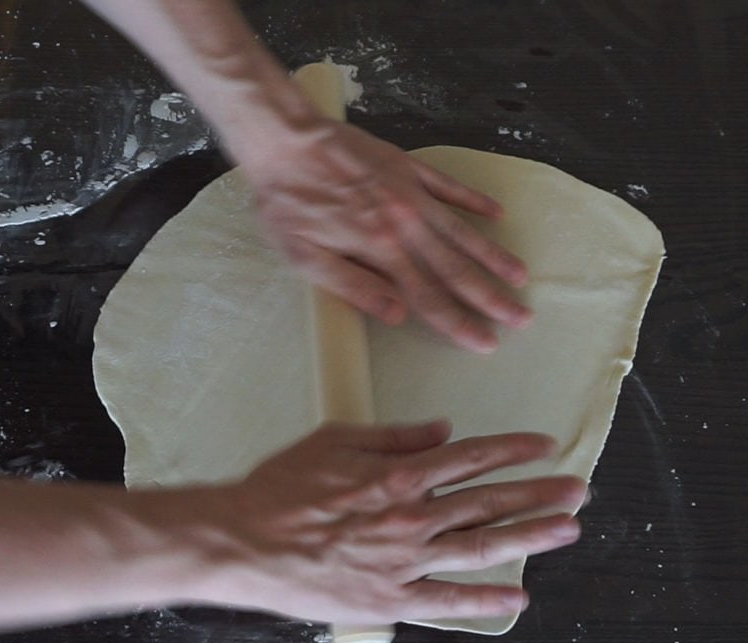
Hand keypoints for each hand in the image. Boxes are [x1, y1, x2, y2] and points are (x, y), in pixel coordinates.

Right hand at [179, 421, 584, 622]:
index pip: (471, 457)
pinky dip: (483, 600)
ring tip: (567, 530)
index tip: (542, 446)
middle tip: (576, 489)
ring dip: (529, 538)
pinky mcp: (390, 599)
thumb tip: (441, 430)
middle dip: (538, 493)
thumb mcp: (335, 440)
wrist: (244, 541)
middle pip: (488, 502)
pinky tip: (515, 598)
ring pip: (480, 547)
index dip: (512, 450)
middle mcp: (412, 517)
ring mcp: (404, 561)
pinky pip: (447, 602)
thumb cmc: (283, 488)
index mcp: (399, 475)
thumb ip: (393, 435)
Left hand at [246, 120, 531, 352]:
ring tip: (520, 276)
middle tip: (521, 317)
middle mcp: (405, 224)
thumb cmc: (287, 202)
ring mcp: (411, 193)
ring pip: (462, 231)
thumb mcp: (303, 255)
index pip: (429, 297)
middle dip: (490, 297)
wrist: (285, 137)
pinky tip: (496, 214)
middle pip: (456, 268)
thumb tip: (397, 315)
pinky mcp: (408, 167)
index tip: (487, 342)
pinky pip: (450, 186)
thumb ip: (352, 285)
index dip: (459, 323)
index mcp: (380, 250)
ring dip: (493, 257)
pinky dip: (474, 201)